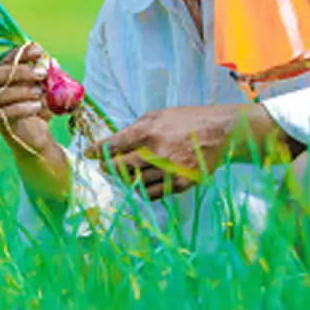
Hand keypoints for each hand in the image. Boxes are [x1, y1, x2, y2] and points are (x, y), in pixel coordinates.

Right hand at [0, 42, 55, 158]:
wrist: (36, 134)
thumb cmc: (39, 106)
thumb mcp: (48, 89)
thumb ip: (50, 76)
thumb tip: (54, 63)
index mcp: (5, 73)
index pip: (8, 58)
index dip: (22, 52)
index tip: (39, 50)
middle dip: (21, 71)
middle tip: (42, 73)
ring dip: (22, 91)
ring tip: (40, 92)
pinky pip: (5, 112)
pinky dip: (22, 108)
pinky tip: (37, 106)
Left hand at [84, 105, 239, 200]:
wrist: (220, 132)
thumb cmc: (187, 120)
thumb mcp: (159, 115)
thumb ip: (136, 129)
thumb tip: (115, 143)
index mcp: (150, 131)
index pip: (115, 145)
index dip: (98, 151)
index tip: (89, 154)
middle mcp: (157, 152)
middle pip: (121, 168)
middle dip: (108, 168)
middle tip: (104, 167)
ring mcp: (170, 171)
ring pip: (136, 183)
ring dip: (125, 180)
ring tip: (123, 175)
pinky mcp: (181, 184)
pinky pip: (153, 194)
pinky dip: (143, 190)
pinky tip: (140, 183)